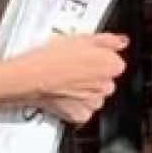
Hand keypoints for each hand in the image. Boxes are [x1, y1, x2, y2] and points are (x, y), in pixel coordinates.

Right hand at [0, 30, 128, 126]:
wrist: (29, 78)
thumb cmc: (51, 57)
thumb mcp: (80, 37)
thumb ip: (107, 40)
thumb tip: (122, 42)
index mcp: (111, 65)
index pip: (115, 63)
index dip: (99, 60)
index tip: (86, 58)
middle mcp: (106, 86)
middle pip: (106, 82)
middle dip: (93, 77)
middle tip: (72, 69)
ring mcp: (93, 103)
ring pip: (95, 97)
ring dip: (85, 92)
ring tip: (65, 83)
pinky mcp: (79, 115)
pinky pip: (83, 112)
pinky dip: (75, 106)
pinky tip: (63, 96)